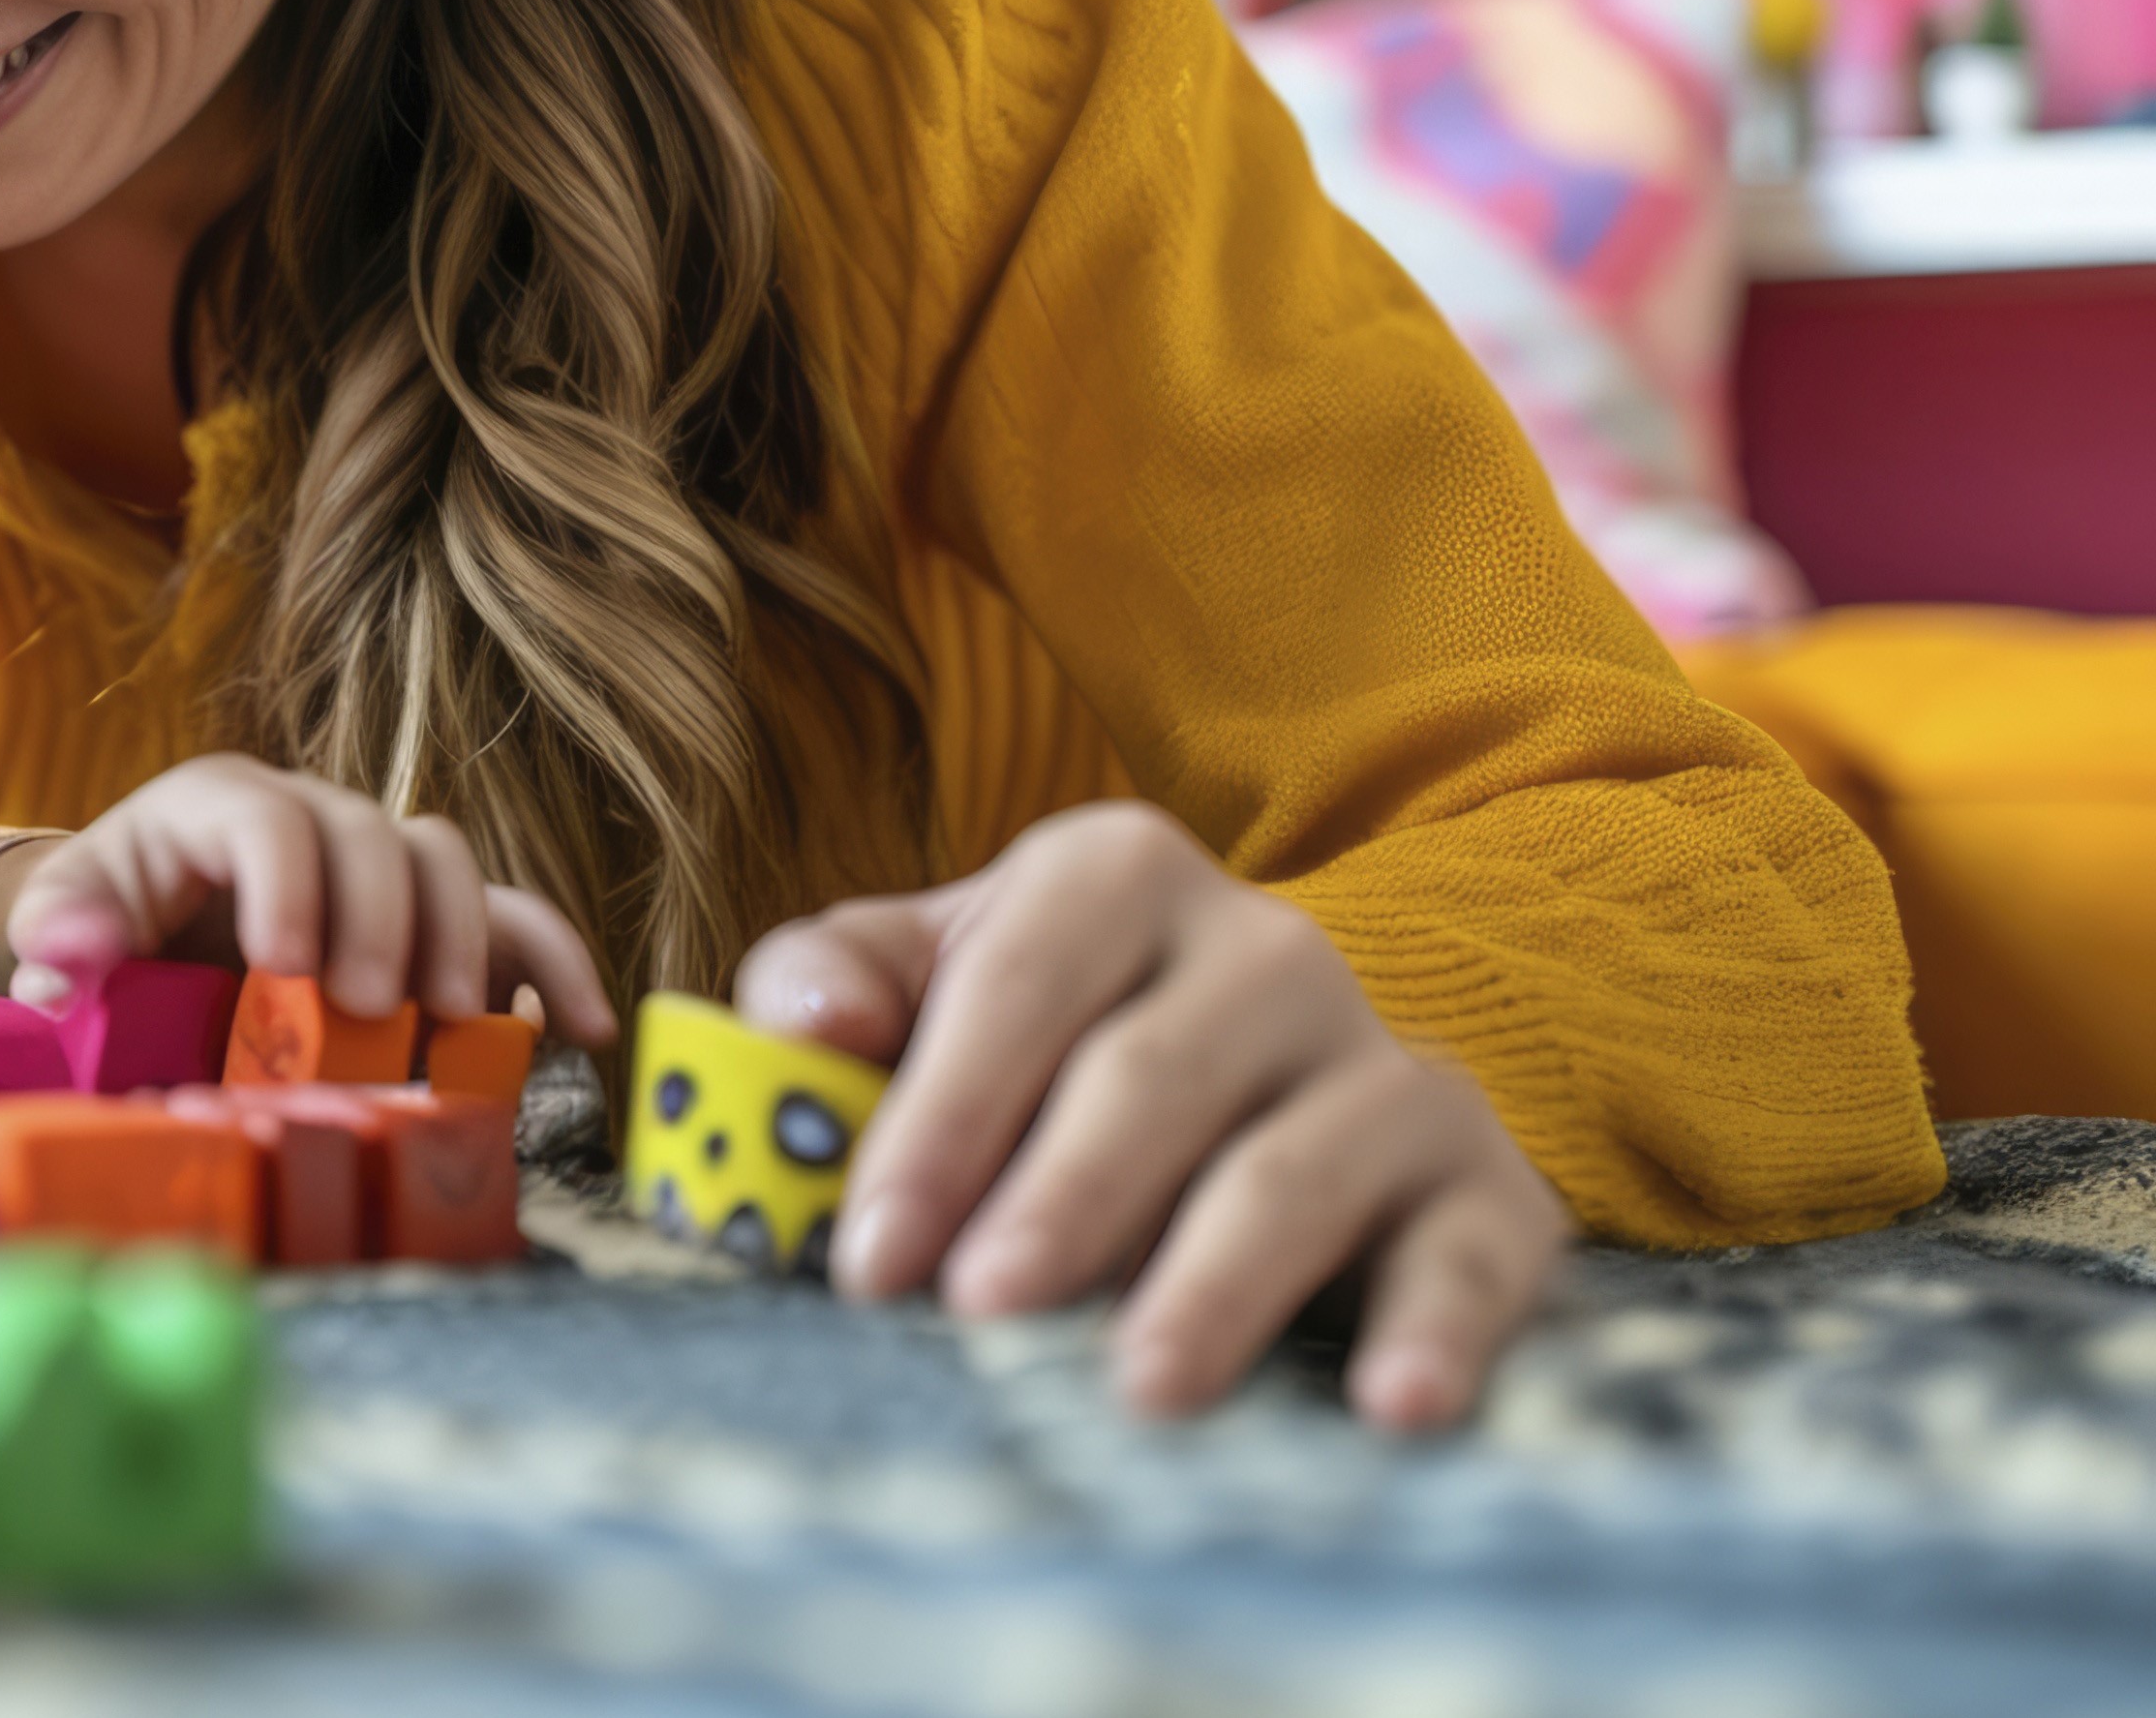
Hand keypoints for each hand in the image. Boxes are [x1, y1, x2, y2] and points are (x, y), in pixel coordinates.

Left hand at [0, 750, 616, 1045]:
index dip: (284, 881)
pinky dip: (551, 964)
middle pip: (370, 834)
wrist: (147, 935)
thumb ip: (60, 930)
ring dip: (456, 939)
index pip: (266, 818)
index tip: (280, 961)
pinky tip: (582, 1028)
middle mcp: (313, 817)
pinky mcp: (431, 921)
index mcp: (220, 806)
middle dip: (378, 919)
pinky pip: (507, 921)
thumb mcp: (70, 920)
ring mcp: (381, 864)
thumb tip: (65, 948)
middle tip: (364, 1008)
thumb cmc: (112, 924)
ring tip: (442, 1022)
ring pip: (445, 863)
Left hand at [739, 801, 1565, 1429]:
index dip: (937, 1122)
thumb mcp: (922, 989)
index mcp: (1116, 877)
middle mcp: (1268, 950)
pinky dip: (1442, 1333)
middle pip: (1150, 1076)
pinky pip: (1473, 1256)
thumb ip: (832, 985)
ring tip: (1141, 1387)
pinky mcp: (1483, 1184)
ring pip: (1295, 1170)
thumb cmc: (1037, 1054)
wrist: (1258, 1095)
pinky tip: (1393, 1409)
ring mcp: (1389, 1063)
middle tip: (984, 1309)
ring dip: (1214, 1283)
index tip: (871, 1257)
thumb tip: (803, 1024)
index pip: (1015, 988)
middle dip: (1060, 1200)